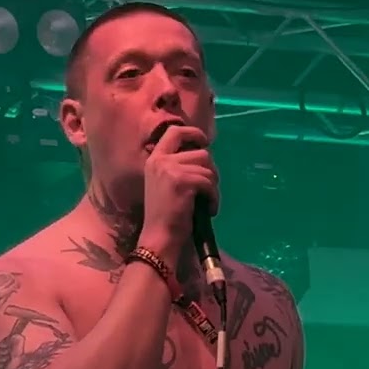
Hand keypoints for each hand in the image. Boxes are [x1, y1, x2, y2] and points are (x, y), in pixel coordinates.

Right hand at [139, 125, 217, 261]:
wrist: (159, 237)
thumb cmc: (166, 215)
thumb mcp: (167, 184)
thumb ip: (179, 166)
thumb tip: (204, 155)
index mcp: (154, 159)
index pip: (174, 131)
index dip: (193, 132)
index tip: (204, 142)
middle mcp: (160, 160)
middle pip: (201, 152)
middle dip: (211, 170)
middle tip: (209, 188)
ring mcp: (170, 169)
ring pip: (208, 168)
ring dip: (213, 187)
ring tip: (207, 202)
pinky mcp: (182, 181)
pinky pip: (209, 182)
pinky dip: (214, 197)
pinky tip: (209, 210)